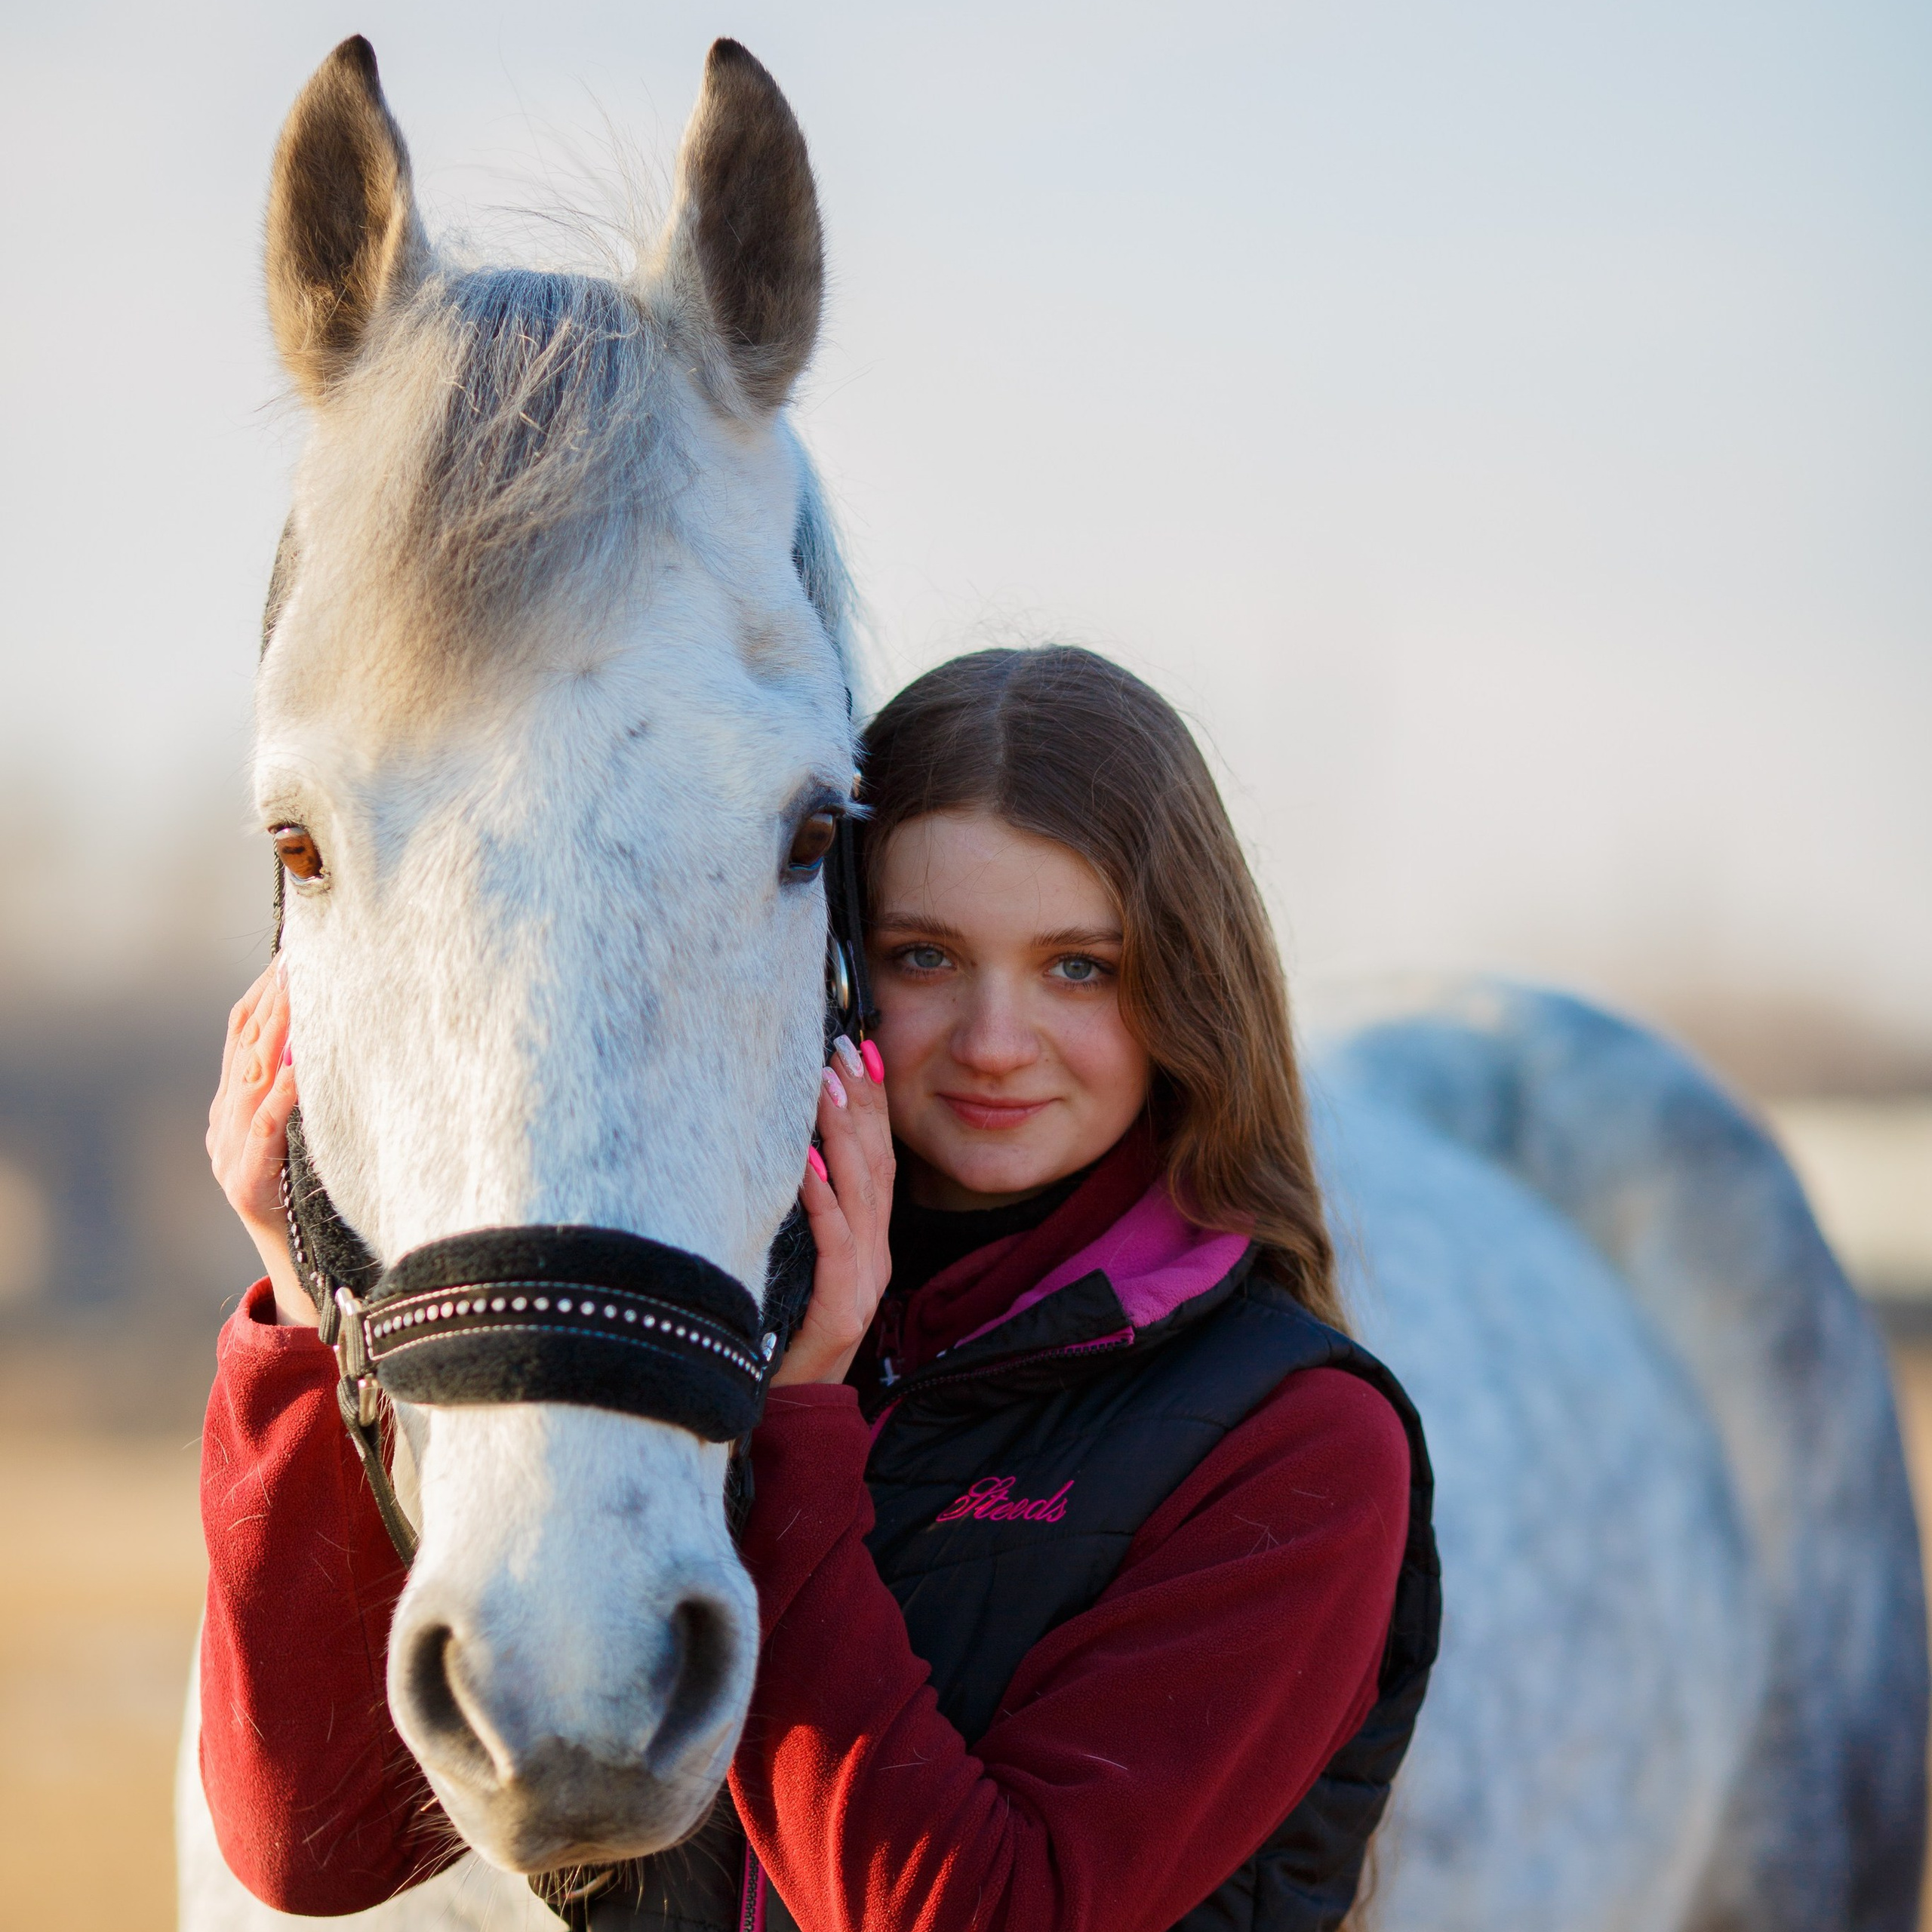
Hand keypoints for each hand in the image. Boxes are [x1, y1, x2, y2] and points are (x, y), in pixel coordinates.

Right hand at [207, 960, 310, 1325]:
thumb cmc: (314, 1198)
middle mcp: (224, 1121)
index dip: (266, 989)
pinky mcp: (245, 1181)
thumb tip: (342, 1036)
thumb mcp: (306, 1136)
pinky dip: (284, 1091)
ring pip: (250, 1074)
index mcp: (234, 1107)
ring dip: (278, 1026)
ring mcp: (229, 1151)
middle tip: (306, 952)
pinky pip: (266, 1125)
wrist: (302, 1273)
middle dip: (274, 994)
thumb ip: (308, 1094)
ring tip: (305, 986)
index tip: (295, 950)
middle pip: (245, 1043)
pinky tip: (305, 1064)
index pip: (243, 1032)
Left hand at [772, 1035, 894, 1386]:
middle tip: (844, 1046)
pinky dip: (821, 1197)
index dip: (872, 1103)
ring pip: (861, 1194)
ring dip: (843, 1133)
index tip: (861, 1049)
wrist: (788, 1419)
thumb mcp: (795, 1268)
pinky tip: (803, 1160)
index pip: (876, 1159)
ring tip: (826, 1082)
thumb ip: (800, 1218)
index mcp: (868, 1244)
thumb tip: (781, 1150)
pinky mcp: (842, 1310)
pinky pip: (834, 1242)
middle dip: (862, 1101)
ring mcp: (863, 1283)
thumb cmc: (780, 1341)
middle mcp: (874, 1257)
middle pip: (875, 1164)